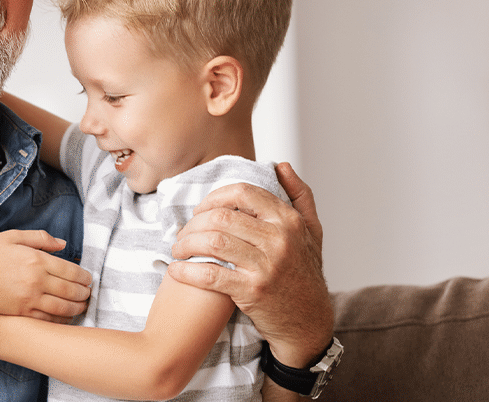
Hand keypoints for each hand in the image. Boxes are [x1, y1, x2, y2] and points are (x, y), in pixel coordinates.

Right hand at [0, 230, 90, 320]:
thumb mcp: (11, 237)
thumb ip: (39, 238)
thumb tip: (63, 244)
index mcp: (36, 259)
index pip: (71, 271)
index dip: (84, 277)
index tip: (88, 279)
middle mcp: (36, 280)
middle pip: (71, 290)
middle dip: (85, 293)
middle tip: (89, 294)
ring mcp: (29, 299)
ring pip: (63, 307)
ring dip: (77, 308)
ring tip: (82, 306)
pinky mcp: (21, 313)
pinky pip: (48, 319)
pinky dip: (61, 319)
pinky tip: (64, 317)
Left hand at [167, 163, 333, 366]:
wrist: (308, 322)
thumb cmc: (305, 273)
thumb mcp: (313, 231)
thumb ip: (299, 195)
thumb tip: (281, 165)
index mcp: (289, 220)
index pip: (241, 193)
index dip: (213, 198)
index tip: (201, 210)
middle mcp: (279, 239)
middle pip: (221, 217)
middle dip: (193, 223)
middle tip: (183, 232)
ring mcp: (266, 266)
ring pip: (212, 242)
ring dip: (186, 244)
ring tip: (178, 249)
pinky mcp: (252, 291)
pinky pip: (209, 275)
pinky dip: (187, 271)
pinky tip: (176, 271)